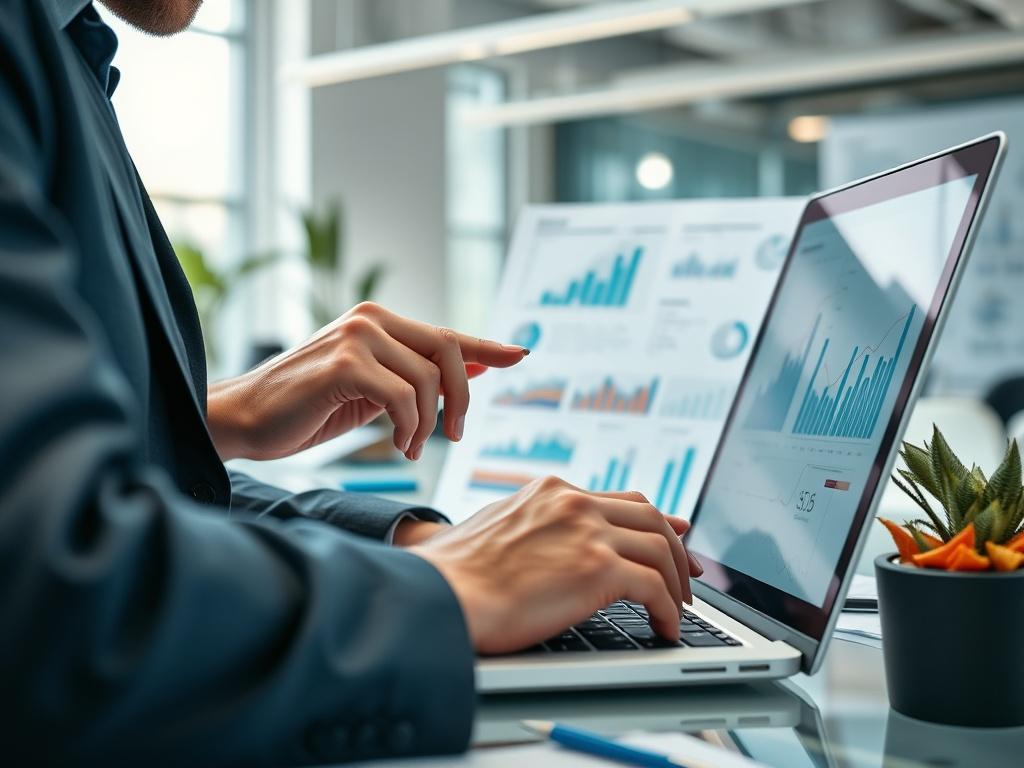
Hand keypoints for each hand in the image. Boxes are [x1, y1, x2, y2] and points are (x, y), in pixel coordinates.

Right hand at [207, 302, 527, 460]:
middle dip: (462, 398)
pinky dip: (409, 428)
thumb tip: (472, 369)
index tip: (520, 354)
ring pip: (428, 380)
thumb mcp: (373, 392)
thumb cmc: (306, 409)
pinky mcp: (344, 364)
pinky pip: (404, 398)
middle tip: (457, 435)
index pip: (445, 333)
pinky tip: (397, 444)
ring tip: (410, 446)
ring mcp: (357, 337)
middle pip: (448, 350)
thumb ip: (415, 376)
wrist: (245, 420)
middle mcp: (370, 319)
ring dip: (429, 424)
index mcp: (377, 321)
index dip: (487, 347)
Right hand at [410, 477, 703, 654]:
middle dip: (675, 548)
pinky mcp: (597, 568)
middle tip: (689, 575)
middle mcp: (573, 502)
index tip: (673, 534)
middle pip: (649, 517)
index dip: (654, 520)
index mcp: (551, 491)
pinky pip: (654, 587)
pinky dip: (667, 609)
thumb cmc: (455, 575)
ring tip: (677, 609)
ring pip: (659, 549)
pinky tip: (664, 628)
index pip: (620, 499)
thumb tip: (549, 548)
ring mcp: (587, 531)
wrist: (441, 594)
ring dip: (675, 583)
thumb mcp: (496, 529)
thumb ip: (532, 528)